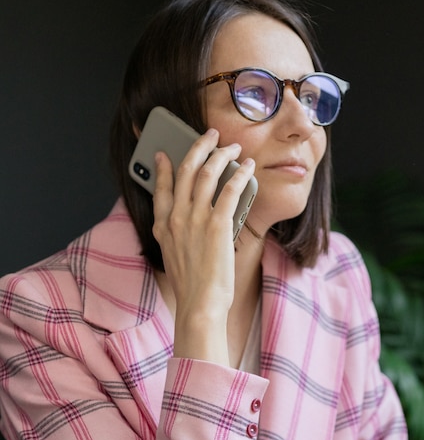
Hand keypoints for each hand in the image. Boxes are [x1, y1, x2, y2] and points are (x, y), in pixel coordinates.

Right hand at [152, 128, 254, 365]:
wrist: (199, 304)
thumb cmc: (191, 285)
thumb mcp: (172, 256)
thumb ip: (174, 233)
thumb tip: (186, 217)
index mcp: (162, 226)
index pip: (160, 187)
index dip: (164, 166)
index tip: (167, 153)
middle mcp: (175, 217)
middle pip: (185, 170)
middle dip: (199, 146)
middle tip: (210, 135)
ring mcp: (195, 219)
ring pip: (207, 173)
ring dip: (222, 154)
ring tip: (233, 147)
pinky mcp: (217, 225)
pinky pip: (230, 189)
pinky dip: (240, 174)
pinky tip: (248, 167)